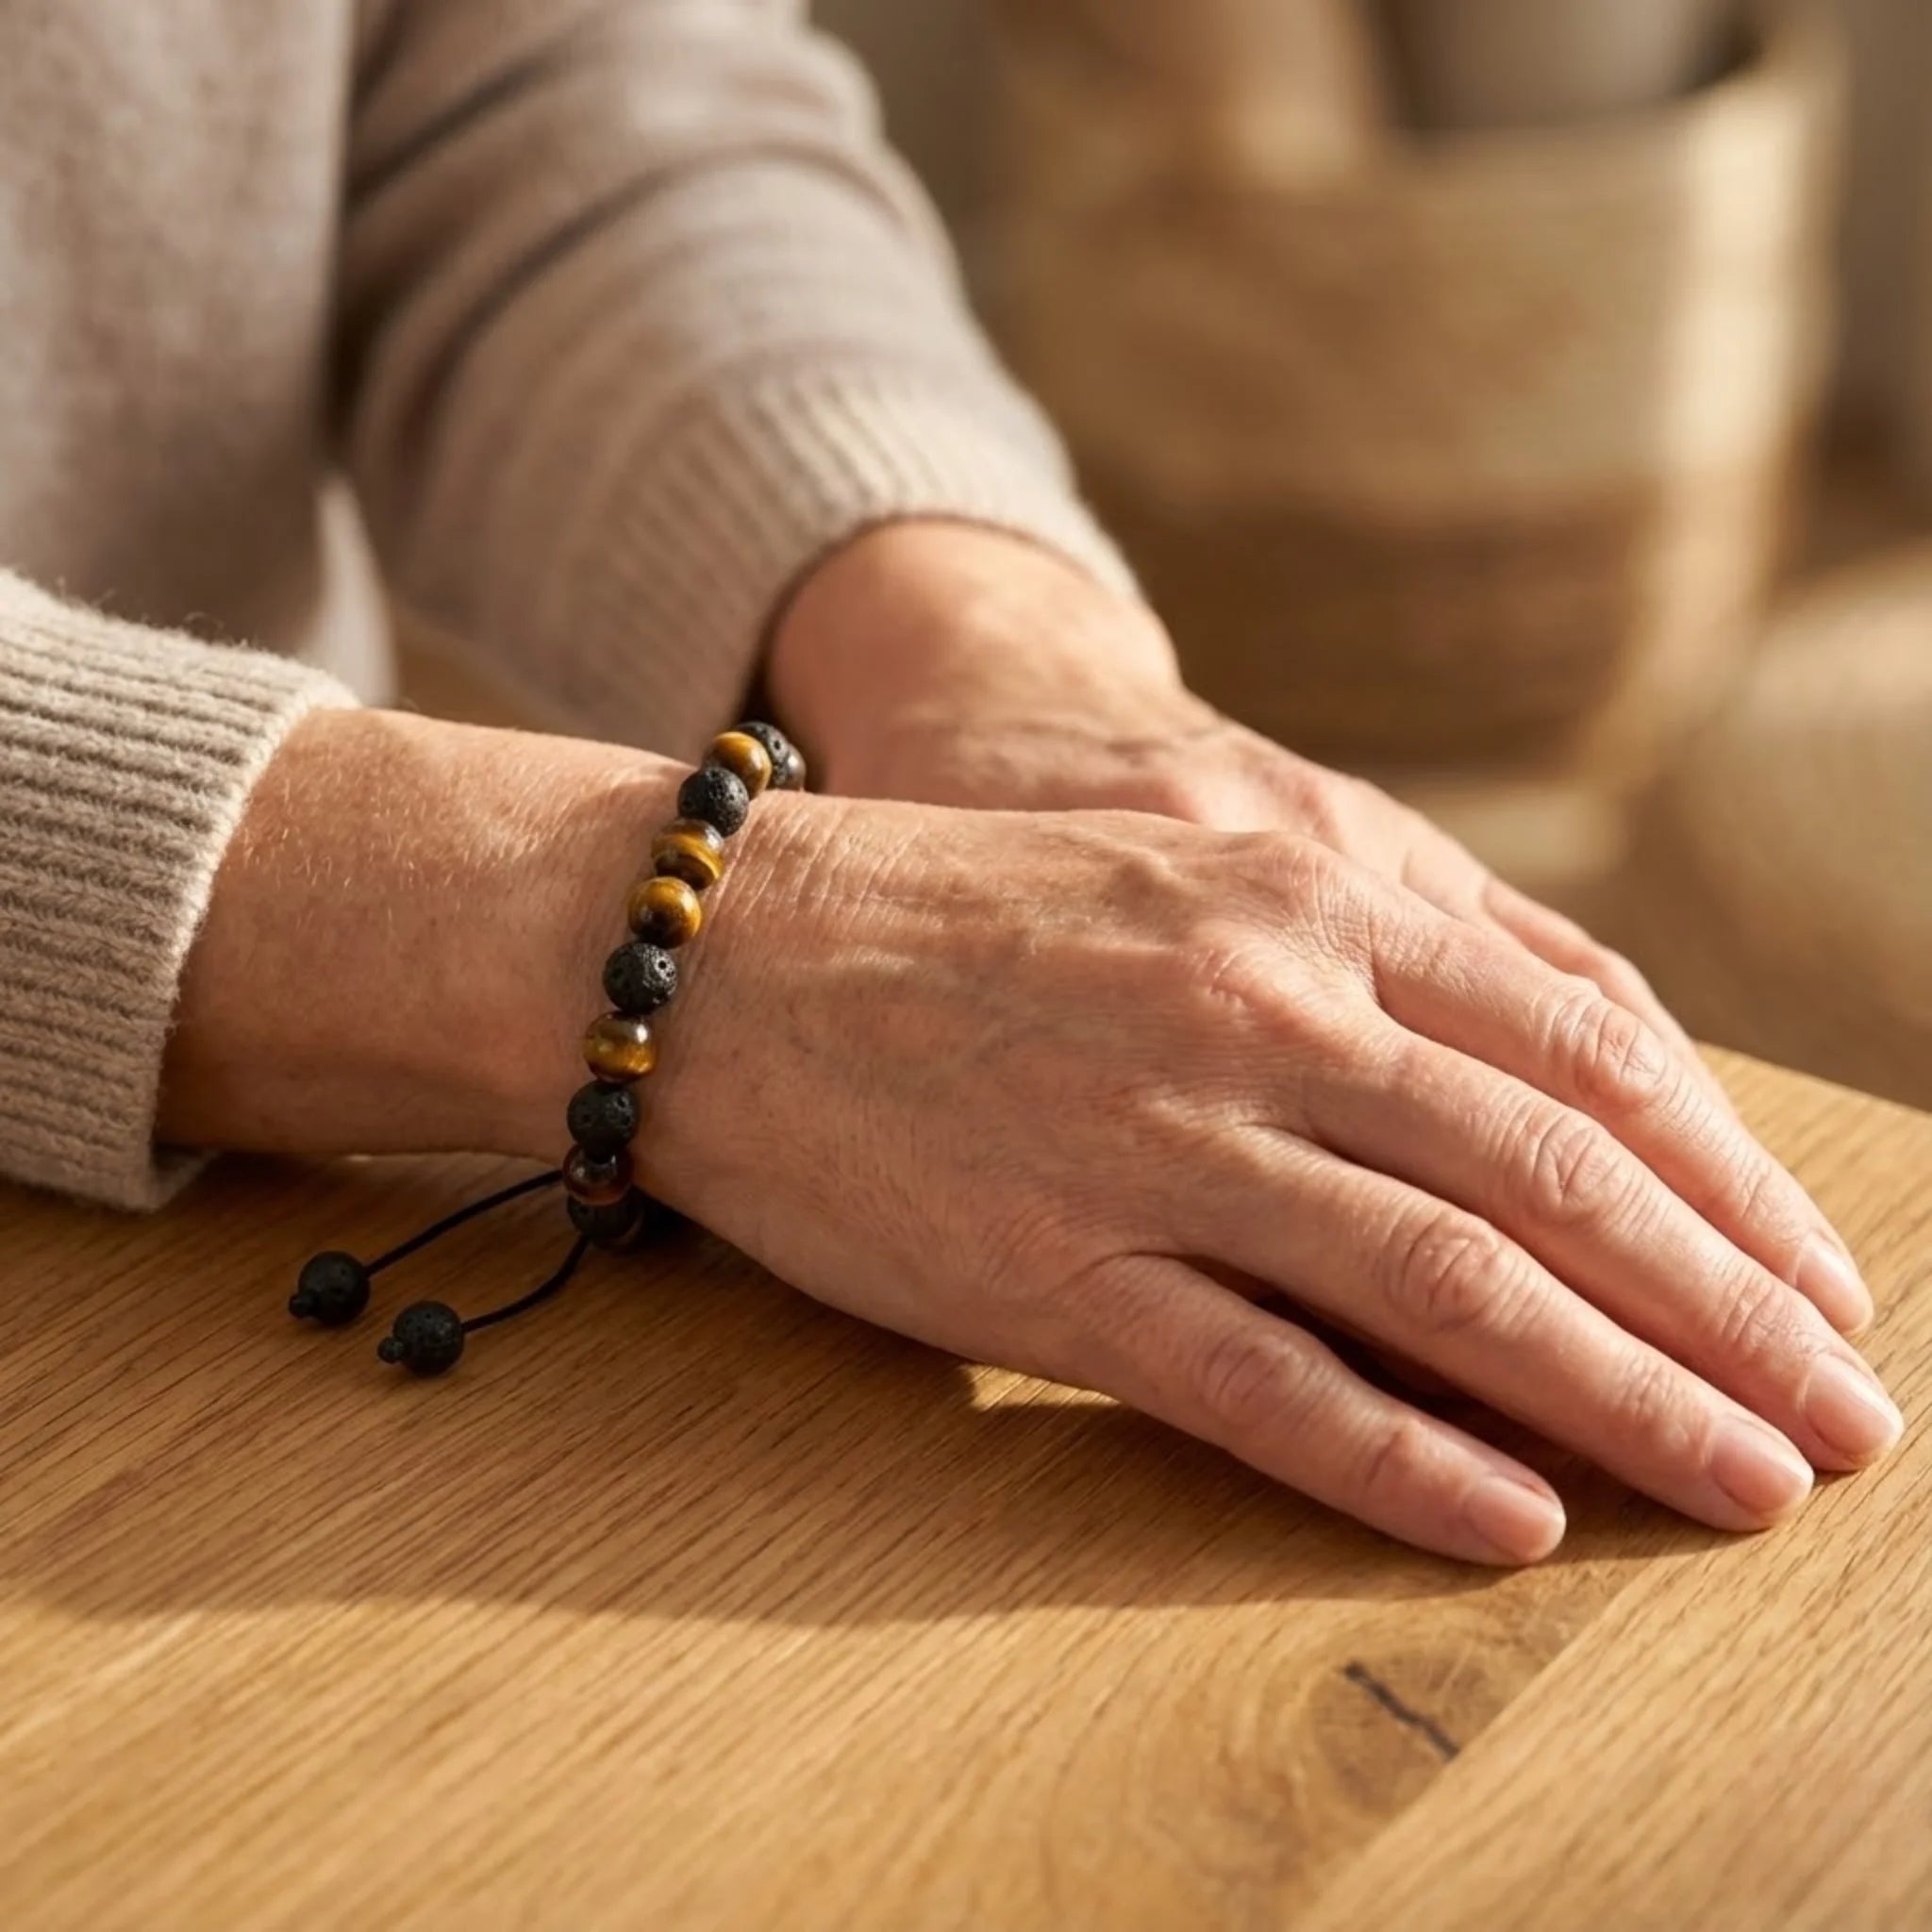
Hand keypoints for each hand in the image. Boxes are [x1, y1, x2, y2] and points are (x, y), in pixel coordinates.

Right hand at [631, 787, 1899, 1564]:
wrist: (721, 948)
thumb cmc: (953, 908)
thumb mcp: (1183, 871)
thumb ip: (1357, 949)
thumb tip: (1528, 1069)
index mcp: (1300, 902)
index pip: (1580, 1051)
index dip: (1726, 1179)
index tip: (1815, 1281)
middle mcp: (1256, 1010)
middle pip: (1551, 1175)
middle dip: (1726, 1309)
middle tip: (1845, 1419)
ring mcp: (1153, 1143)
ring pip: (1442, 1285)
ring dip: (1619, 1398)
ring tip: (1745, 1487)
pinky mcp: (1046, 1268)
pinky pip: (1258, 1380)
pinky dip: (1399, 1459)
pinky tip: (1513, 1521)